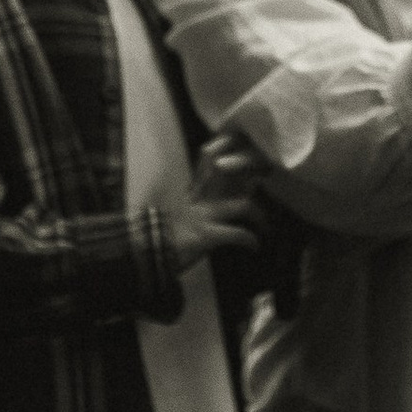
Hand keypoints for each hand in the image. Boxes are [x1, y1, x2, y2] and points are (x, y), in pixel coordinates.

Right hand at [158, 131, 266, 268]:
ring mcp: (204, 217)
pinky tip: (255, 246)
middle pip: (232, 176)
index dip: (234, 158)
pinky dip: (249, 240)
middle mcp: (199, 200)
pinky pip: (236, 234)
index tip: (251, 157)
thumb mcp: (176, 212)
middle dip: (253, 175)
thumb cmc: (158, 237)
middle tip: (268, 179)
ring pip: (242, 206)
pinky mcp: (207, 236)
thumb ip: (191, 202)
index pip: (214, 165)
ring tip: (266, 224)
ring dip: (259, 215)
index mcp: (192, 193)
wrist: (144, 254)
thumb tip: (198, 198)